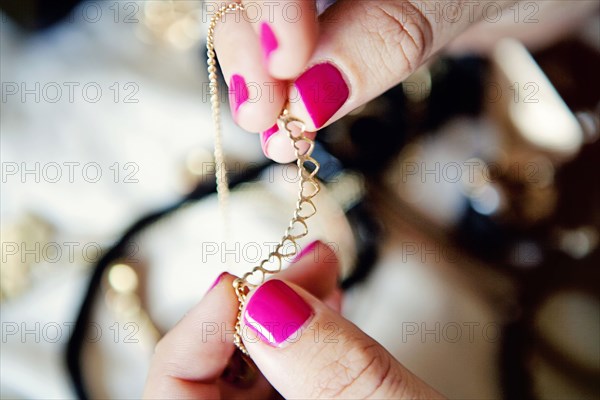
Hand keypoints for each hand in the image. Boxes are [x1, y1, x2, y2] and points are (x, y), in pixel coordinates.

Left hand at [143, 241, 443, 398]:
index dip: (197, 333)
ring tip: (323, 275)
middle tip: (304, 268)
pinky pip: (284, 383)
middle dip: (255, 312)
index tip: (241, 285)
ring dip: (283, 316)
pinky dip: (304, 341)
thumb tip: (270, 303)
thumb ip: (333, 371)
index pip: (173, 395)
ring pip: (251, 373)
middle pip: (211, 377)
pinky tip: (327, 309)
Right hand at [212, 0, 518, 162]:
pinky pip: (292, 51)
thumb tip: (310, 95)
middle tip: (264, 114)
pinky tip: (292, 125)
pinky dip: (288, 93)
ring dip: (262, 82)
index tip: (285, 63)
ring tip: (277, 133)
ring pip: (262, 22)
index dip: (268, 4)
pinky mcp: (329, 19)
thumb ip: (389, 31)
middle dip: (250, 49)